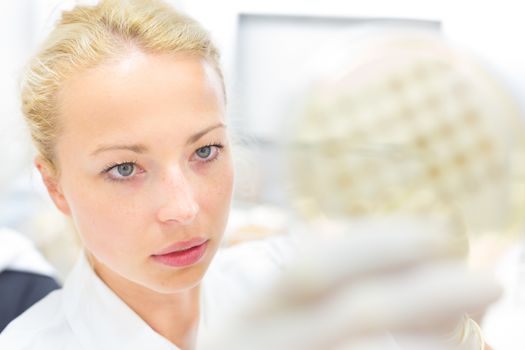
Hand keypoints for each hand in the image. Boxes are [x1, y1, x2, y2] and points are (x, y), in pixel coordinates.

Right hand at [200, 216, 500, 349]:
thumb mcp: (275, 327)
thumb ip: (326, 300)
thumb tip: (420, 276)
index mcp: (251, 315)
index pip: (313, 267)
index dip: (380, 245)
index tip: (441, 235)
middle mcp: (259, 345)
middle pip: (351, 314)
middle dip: (425, 294)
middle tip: (490, 281)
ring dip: (430, 342)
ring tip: (475, 328)